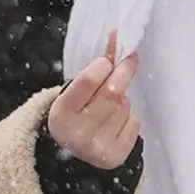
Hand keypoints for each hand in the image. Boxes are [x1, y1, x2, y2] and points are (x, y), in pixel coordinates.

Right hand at [46, 29, 140, 169]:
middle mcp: (77, 134)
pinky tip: (115, 123)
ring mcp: (97, 148)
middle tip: (130, 60)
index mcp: (61, 115)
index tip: (108, 59)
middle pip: (112, 93)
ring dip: (123, 99)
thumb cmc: (75, 115)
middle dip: (124, 72)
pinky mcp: (115, 157)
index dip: (103, 65)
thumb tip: (118, 36)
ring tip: (110, 105)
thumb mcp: (73, 94)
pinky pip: (133, 123)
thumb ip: (94, 70)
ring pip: (124, 107)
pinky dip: (129, 117)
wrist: (72, 157)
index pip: (89, 80)